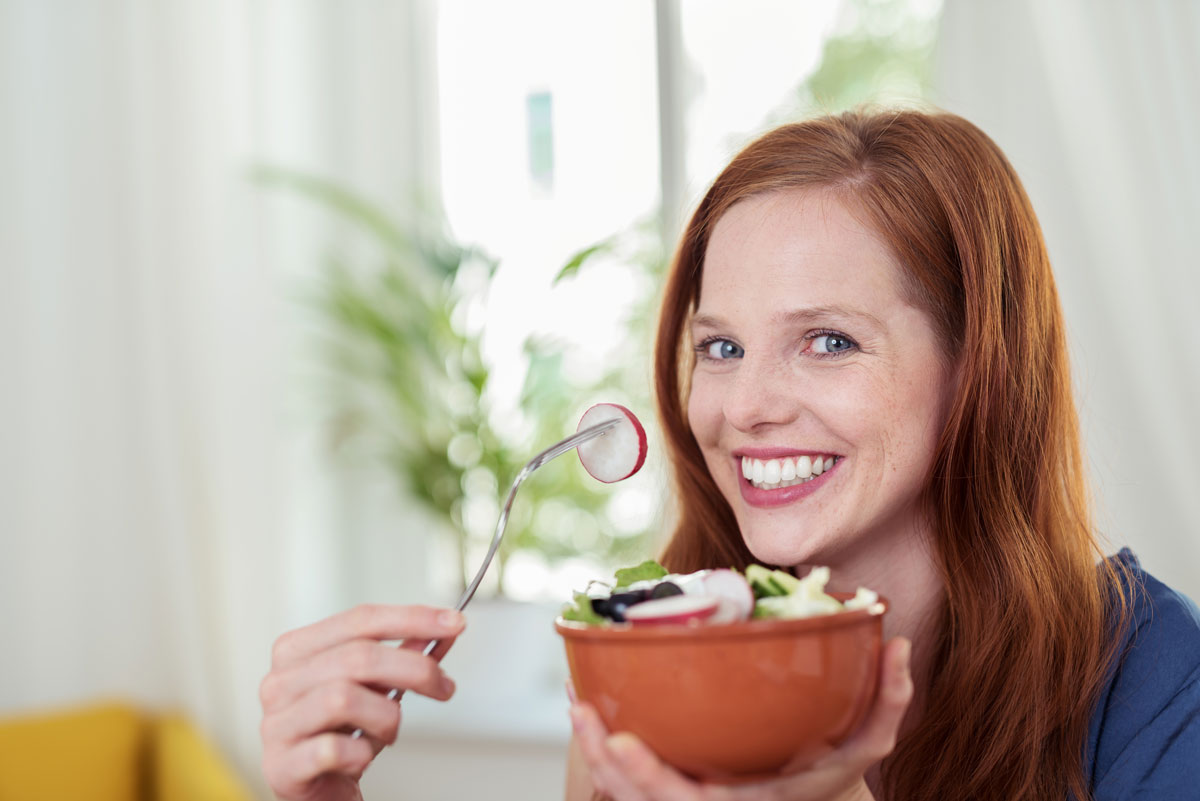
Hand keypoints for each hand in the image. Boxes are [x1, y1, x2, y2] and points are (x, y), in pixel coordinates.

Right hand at [259, 604, 466, 800]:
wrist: (318, 791)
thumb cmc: (343, 734)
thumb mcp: (376, 688)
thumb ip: (405, 656)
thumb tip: (443, 629)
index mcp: (298, 650)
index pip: (361, 619)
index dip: (412, 618)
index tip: (453, 622)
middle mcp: (279, 682)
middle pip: (358, 656)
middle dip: (415, 669)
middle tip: (443, 686)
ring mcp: (276, 724)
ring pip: (343, 698)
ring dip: (386, 716)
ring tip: (391, 730)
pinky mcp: (281, 765)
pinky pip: (331, 749)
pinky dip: (361, 753)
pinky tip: (362, 757)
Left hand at [569, 637, 911, 800]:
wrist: (807, 798)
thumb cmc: (828, 769)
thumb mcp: (866, 745)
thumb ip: (887, 701)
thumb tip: (897, 646)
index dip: (650, 780)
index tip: (623, 743)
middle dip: (606, 763)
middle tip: (585, 716)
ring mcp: (686, 798)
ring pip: (623, 793)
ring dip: (595, 754)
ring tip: (577, 706)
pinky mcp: (670, 785)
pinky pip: (624, 778)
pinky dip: (602, 750)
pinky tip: (588, 707)